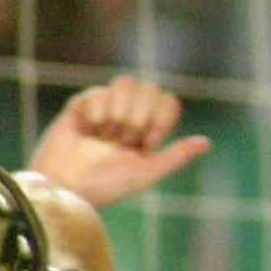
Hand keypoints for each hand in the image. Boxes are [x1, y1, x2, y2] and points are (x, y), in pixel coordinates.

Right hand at [28, 76, 207, 209]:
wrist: (63, 188)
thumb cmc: (105, 187)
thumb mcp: (145, 174)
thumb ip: (176, 156)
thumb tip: (206, 143)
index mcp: (148, 130)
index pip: (168, 101)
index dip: (159, 119)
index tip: (145, 143)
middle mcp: (129, 115)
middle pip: (150, 88)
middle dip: (138, 117)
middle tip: (121, 140)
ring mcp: (105, 108)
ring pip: (126, 82)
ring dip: (118, 111)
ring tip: (104, 135)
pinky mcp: (80, 105)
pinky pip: (98, 91)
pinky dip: (95, 111)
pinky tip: (86, 129)